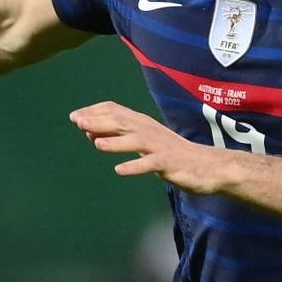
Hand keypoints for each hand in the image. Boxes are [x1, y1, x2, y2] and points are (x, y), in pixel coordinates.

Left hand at [69, 100, 218, 193]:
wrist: (206, 166)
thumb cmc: (171, 153)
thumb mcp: (144, 142)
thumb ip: (120, 136)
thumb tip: (91, 133)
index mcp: (143, 124)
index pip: (116, 111)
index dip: (95, 112)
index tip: (75, 116)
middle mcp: (150, 131)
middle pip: (122, 123)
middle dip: (99, 122)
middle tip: (78, 122)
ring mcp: (160, 147)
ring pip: (136, 141)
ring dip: (115, 142)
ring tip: (96, 143)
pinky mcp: (169, 164)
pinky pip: (150, 164)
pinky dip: (135, 166)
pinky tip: (120, 170)